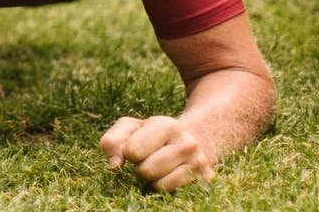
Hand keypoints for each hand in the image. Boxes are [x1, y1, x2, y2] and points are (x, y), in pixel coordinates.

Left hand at [100, 115, 214, 191]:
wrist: (196, 137)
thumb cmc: (154, 135)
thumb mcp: (131, 128)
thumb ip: (112, 141)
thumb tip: (115, 165)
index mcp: (167, 125)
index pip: (132, 152)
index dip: (130, 153)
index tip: (139, 147)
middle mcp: (187, 143)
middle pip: (146, 171)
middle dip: (141, 168)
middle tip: (151, 158)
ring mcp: (200, 162)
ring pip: (160, 185)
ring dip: (154, 179)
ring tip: (161, 166)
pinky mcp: (206, 179)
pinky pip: (174, 193)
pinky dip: (167, 187)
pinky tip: (172, 174)